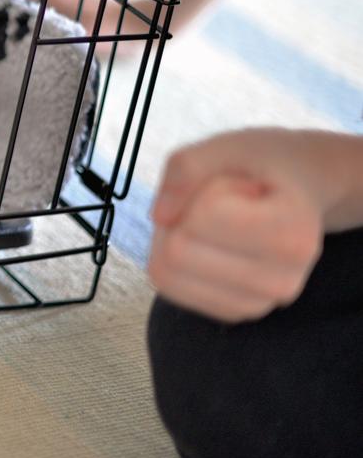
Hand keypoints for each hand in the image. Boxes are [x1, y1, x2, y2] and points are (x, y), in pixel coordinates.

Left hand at [146, 128, 361, 322]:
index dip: (202, 189)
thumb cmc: (263, 166)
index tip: (237, 184)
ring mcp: (259, 304)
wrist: (299, 193)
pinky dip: (173, 259)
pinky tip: (206, 243)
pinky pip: (169, 287)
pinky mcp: (233, 312)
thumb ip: (187, 168)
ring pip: (166, 274)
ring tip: (213, 222)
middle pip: (176, 251)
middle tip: (218, 202)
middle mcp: (283, 281)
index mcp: (293, 235)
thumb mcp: (229, 145)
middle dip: (180, 216)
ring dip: (173, 237)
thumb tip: (159, 217)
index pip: (202, 217)